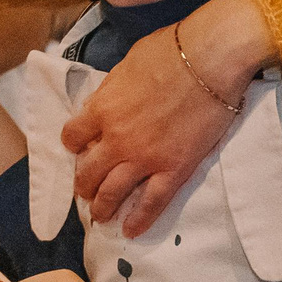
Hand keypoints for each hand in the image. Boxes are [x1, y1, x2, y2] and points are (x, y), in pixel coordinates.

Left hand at [66, 0, 273, 237]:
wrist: (209, 59)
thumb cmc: (170, 51)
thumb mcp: (126, 64)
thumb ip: (112, 90)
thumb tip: (107, 102)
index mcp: (102, 109)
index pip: (73, 136)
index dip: (74, 144)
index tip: (79, 148)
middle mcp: (116, 139)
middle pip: (88, 171)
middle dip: (84, 184)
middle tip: (86, 191)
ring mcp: (144, 158)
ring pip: (112, 193)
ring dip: (102, 207)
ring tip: (101, 216)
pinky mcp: (173, 170)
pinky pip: (151, 203)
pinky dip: (138, 219)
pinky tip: (130, 230)